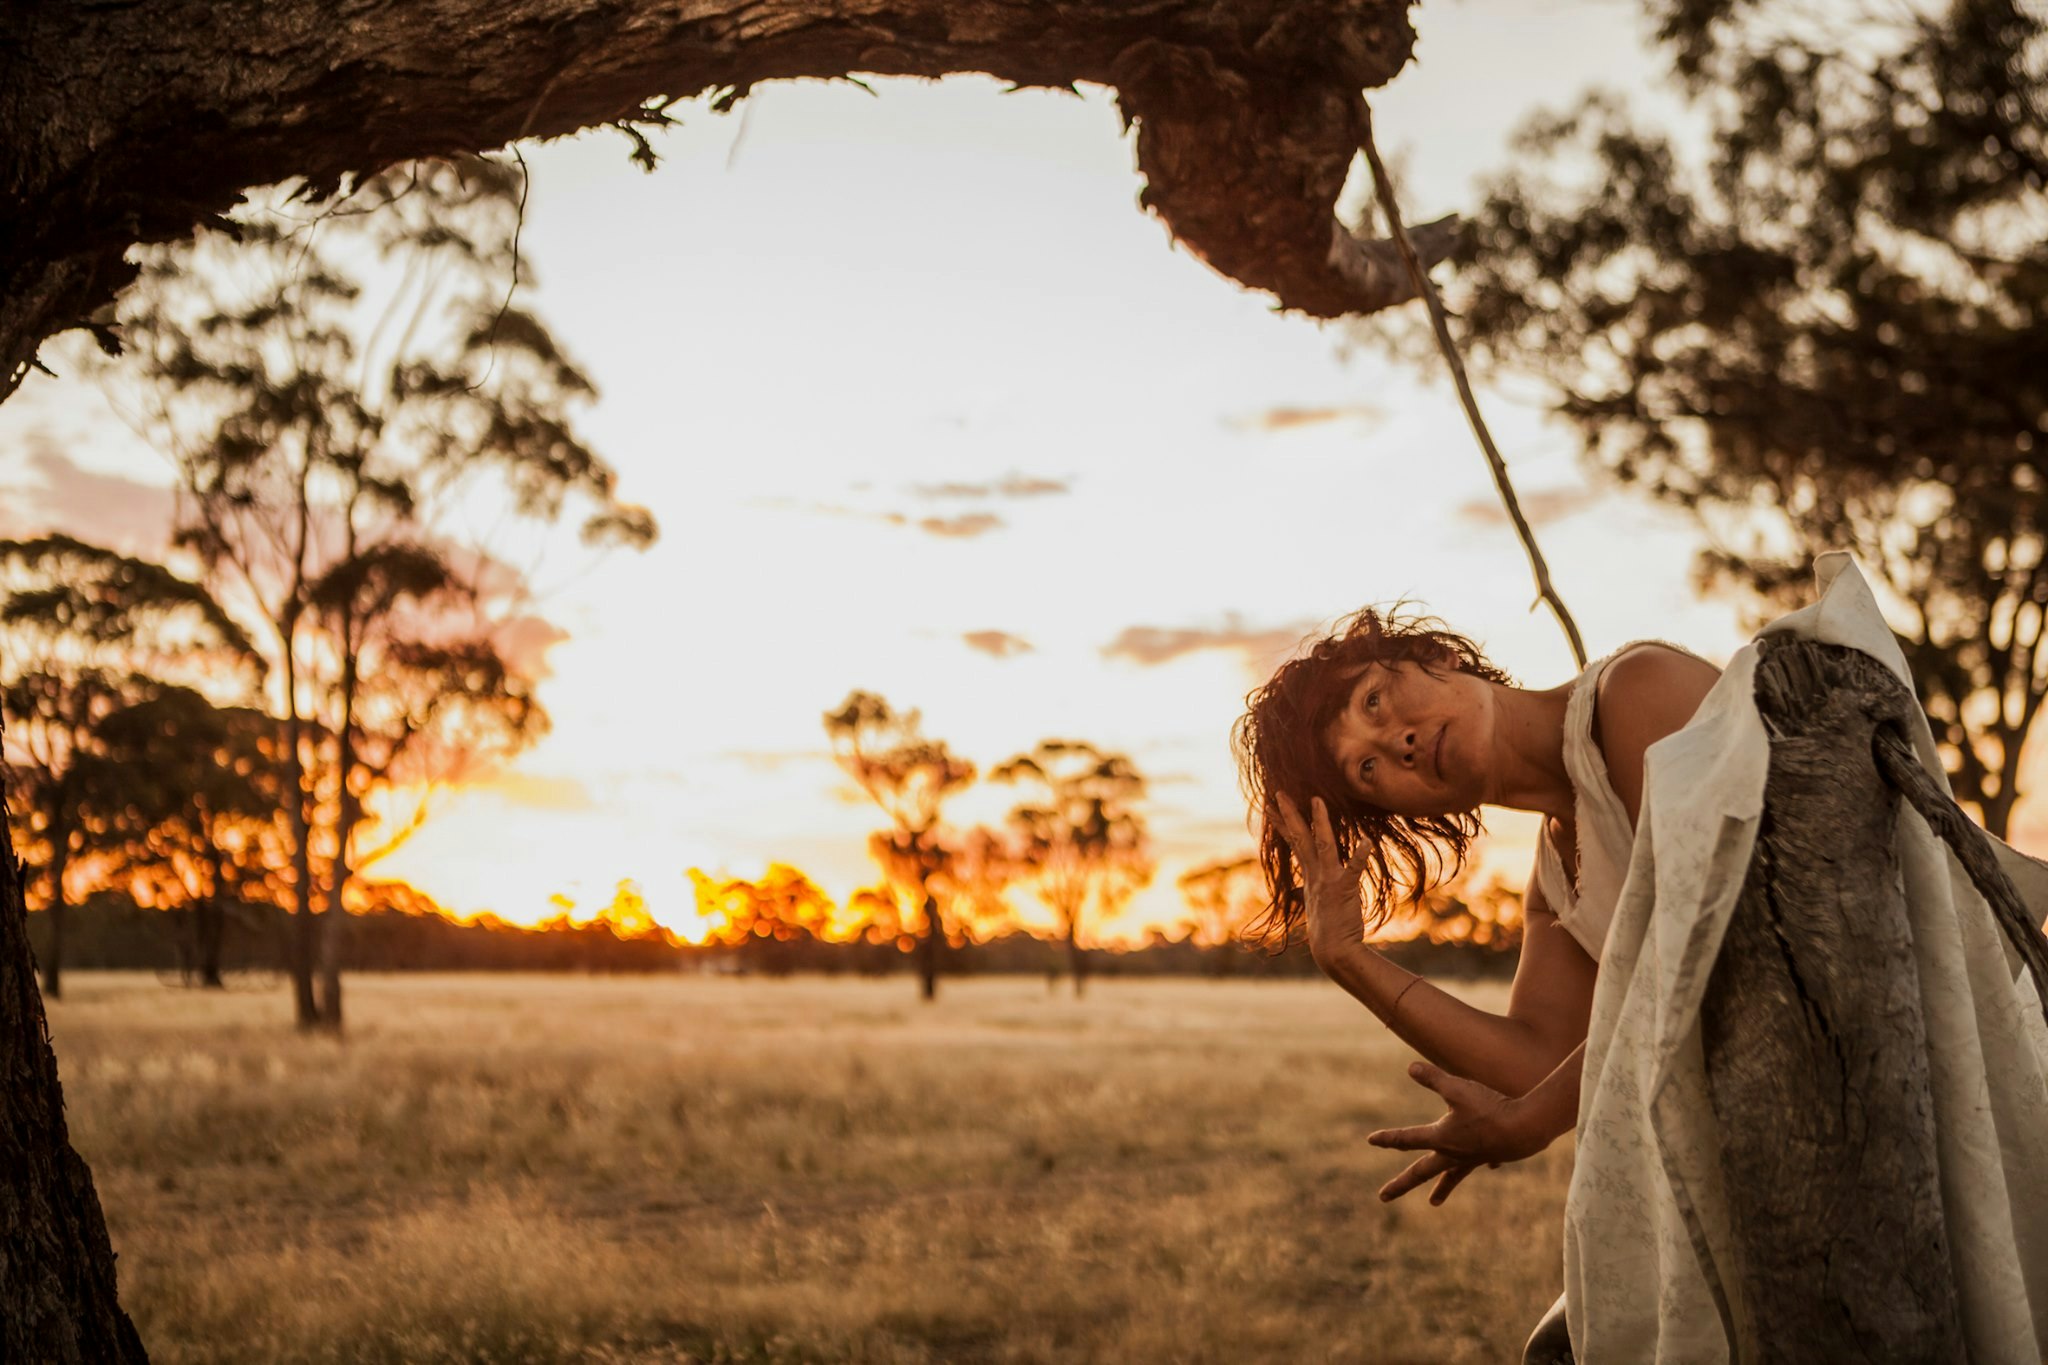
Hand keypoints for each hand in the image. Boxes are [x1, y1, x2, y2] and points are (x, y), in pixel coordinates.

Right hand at [1269, 792, 1371, 966]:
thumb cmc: (1327, 929)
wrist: (1333, 950)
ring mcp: (1328, 880)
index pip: (1293, 843)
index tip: (1271, 807)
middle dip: (1290, 814)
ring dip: (1321, 822)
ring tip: (1318, 800)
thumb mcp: (1315, 904)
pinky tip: (1366, 841)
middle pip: (1300, 838)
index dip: (1282, 824)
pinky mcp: (1345, 889)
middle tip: (1280, 792)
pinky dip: (1359, 855)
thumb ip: (1309, 891)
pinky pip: (1353, 869)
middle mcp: (1315, 874)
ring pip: (1323, 845)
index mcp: (1309, 875)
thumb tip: (1301, 890)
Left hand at [1367, 1061, 1547, 1205]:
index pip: (1406, 1139)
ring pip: (1452, 1177)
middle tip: (1382, 1197)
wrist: (1527, 1128)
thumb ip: (1434, 1078)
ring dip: (1442, 1188)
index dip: (1387, 1138)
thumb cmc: (1490, 1107)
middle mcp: (1453, 1154)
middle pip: (1421, 1172)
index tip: (1370, 1140)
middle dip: (1401, 1184)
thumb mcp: (1458, 1088)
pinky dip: (1482, 1164)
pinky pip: (1482, 1163)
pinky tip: (1489, 1166)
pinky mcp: (1492, 1155)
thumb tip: (1410, 1068)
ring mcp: (1472, 1158)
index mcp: (1441, 1138)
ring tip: (1433, 1203)